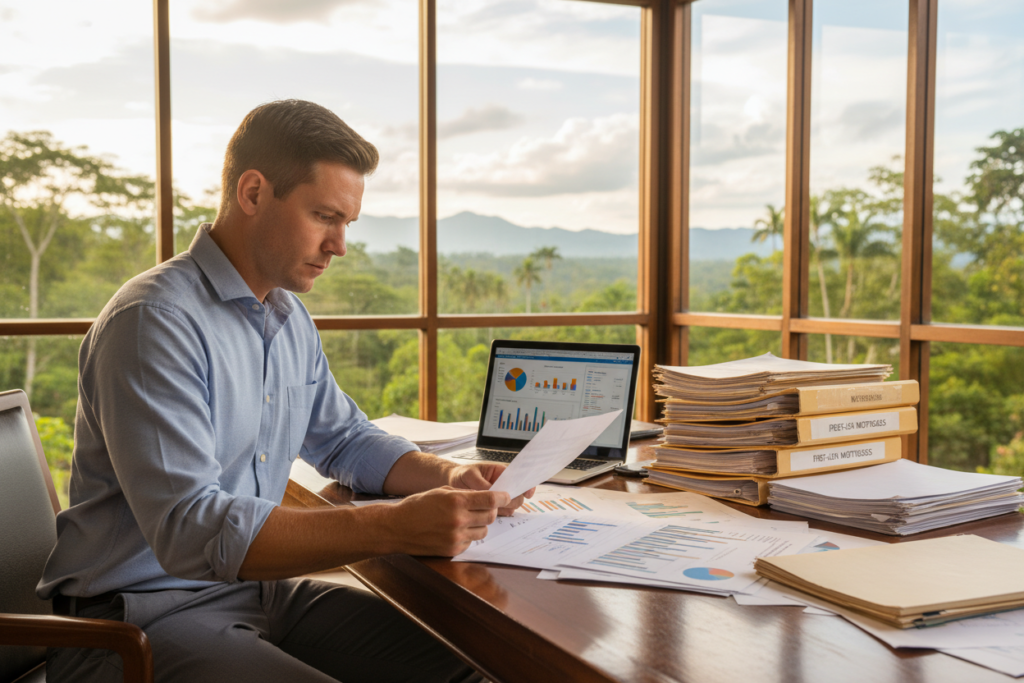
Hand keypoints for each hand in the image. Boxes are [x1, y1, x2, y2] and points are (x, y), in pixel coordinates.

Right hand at [382, 486, 510, 556]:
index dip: (502, 497)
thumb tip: (484, 497)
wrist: (397, 527)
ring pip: (483, 531)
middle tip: (484, 508)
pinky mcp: (453, 550)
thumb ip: (464, 494)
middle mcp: (459, 519)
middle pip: (490, 516)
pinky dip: (468, 536)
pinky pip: (471, 542)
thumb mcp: (441, 491)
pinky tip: (454, 531)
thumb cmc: (417, 506)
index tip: (506, 496)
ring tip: (465, 520)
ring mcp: (456, 536)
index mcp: (456, 500)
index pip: (490, 499)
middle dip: (490, 510)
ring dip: (479, 524)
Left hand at [447, 462, 534, 515]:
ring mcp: (499, 496)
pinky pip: (503, 512)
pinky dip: (500, 515)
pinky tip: (489, 512)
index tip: (528, 493)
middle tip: (500, 504)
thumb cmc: (461, 475)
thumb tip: (491, 492)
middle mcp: (503, 484)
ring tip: (490, 508)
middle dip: (513, 501)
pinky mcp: (494, 507)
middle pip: (518, 495)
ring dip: (505, 509)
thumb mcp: (469, 475)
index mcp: (500, 472)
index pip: (519, 477)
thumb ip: (481, 483)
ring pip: (511, 506)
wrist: (452, 484)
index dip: (526, 485)